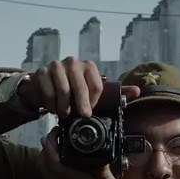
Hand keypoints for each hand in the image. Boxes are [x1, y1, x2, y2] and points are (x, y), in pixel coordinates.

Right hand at [18, 56, 138, 118]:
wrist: (44, 87)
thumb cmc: (73, 90)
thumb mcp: (94, 91)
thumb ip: (115, 92)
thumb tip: (137, 91)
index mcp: (88, 66)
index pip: (96, 84)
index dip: (94, 101)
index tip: (90, 111)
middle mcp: (73, 62)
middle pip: (80, 86)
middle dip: (82, 104)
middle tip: (82, 116)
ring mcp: (56, 65)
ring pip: (63, 89)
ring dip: (65, 106)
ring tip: (65, 114)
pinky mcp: (42, 72)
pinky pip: (48, 91)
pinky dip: (51, 104)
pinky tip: (53, 108)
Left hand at [39, 127, 122, 178]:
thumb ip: (106, 174)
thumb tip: (101, 158)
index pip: (55, 161)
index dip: (51, 146)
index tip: (54, 133)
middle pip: (44, 161)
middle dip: (47, 146)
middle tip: (55, 135)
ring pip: (43, 168)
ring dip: (45, 155)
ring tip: (55, 145)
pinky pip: (46, 176)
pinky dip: (47, 165)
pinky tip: (56, 160)